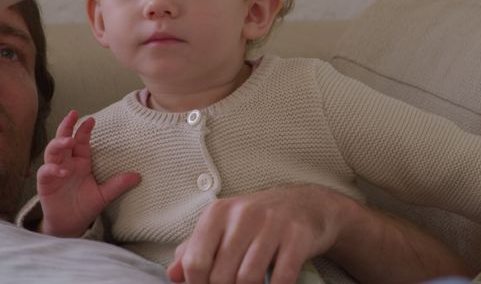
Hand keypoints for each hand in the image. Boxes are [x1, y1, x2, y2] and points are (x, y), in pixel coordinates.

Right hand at [37, 110, 140, 236]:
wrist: (70, 224)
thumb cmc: (85, 206)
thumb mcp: (104, 195)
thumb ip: (117, 185)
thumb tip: (138, 176)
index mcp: (81, 161)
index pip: (82, 141)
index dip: (85, 130)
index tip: (92, 120)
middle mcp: (67, 162)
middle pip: (64, 139)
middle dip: (67, 126)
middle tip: (72, 115)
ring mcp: (55, 171)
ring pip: (52, 151)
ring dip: (59, 144)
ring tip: (68, 142)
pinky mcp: (45, 183)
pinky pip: (45, 171)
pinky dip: (52, 169)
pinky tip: (62, 171)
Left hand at [167, 185, 347, 283]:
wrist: (307, 204)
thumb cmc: (257, 221)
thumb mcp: (223, 227)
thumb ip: (195, 249)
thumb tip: (173, 275)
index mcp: (219, 213)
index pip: (195, 262)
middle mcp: (244, 214)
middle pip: (221, 276)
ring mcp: (273, 224)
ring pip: (249, 279)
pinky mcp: (298, 236)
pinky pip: (282, 277)